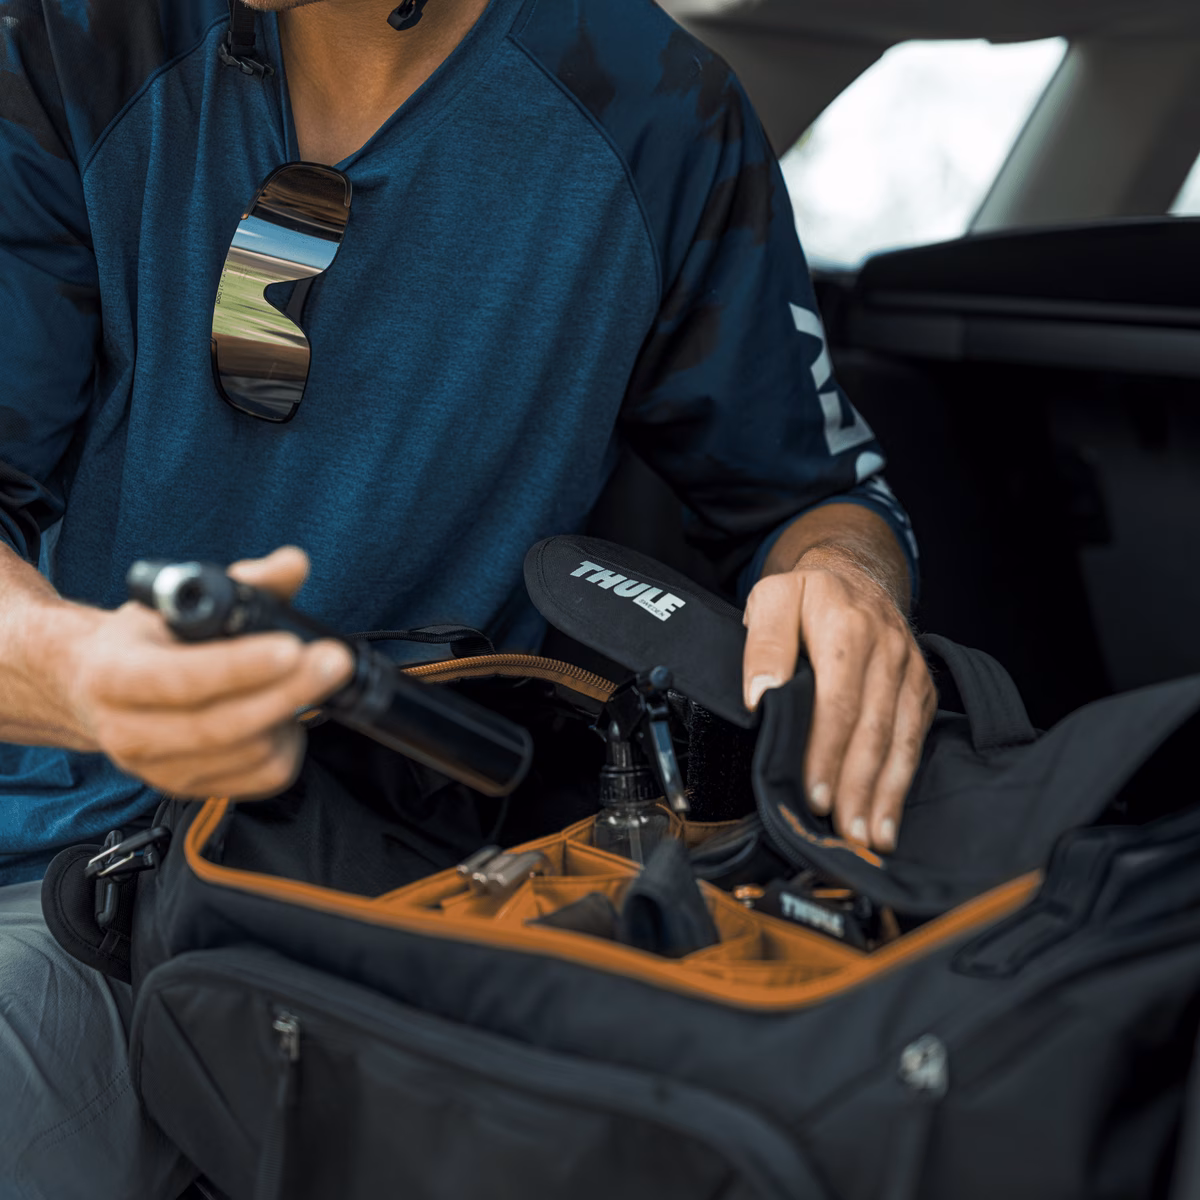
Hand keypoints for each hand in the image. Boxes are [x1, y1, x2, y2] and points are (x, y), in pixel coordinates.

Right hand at [57, 546, 354, 799]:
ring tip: (304, 680)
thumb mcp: (179, 599)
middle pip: (221, 726)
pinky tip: (286, 714)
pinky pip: (261, 778)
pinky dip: (287, 744)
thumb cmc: (145, 640)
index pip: (180, 679)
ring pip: (248, 754)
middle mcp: (129, 732)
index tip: (290, 648)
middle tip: (331, 661)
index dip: (240, 667)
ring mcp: (160, 770)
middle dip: (287, 691)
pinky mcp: (192, 790)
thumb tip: (292, 565)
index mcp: (114, 675)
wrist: (98, 689)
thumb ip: (243, 580)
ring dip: (289, 714)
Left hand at [741, 546, 934, 851]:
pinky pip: (916, 741)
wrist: (856, 573)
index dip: (826, 752)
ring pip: (900, 741)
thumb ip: (764, 644)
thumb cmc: (808, 595)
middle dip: (857, 786)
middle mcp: (886, 652)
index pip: (837, 701)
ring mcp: (908, 672)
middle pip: (873, 729)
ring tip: (869, 839)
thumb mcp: (771, 598)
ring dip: (884, 795)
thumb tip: (760, 694)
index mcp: (847, 628)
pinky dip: (902, 783)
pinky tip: (887, 817)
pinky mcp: (921, 689)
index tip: (813, 793)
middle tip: (842, 832)